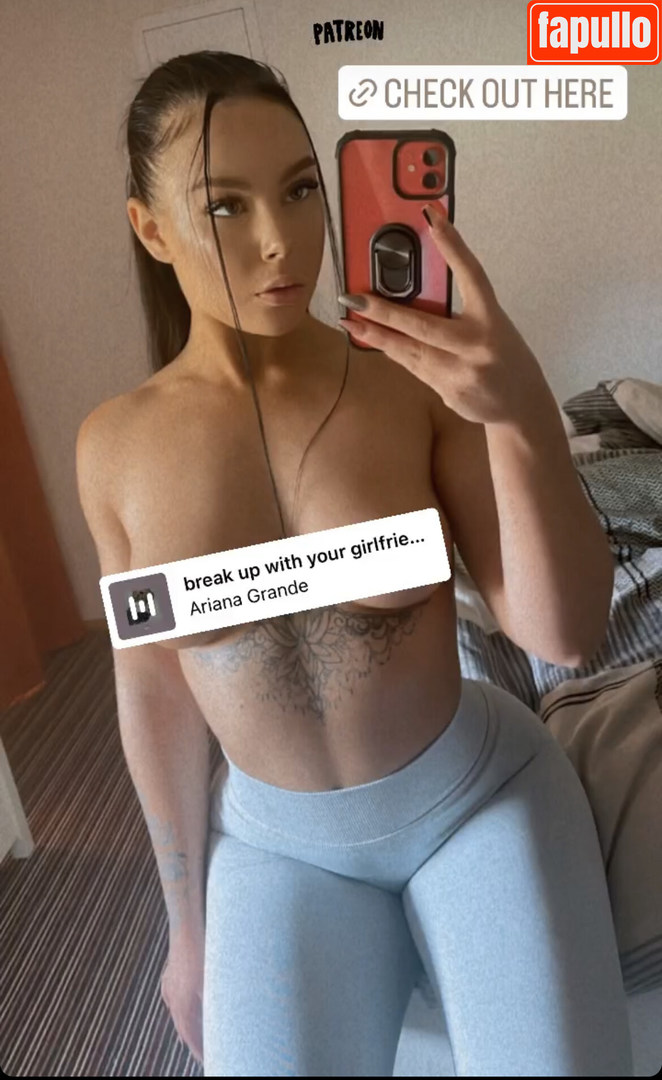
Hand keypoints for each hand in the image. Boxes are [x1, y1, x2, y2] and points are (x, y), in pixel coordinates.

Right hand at [161, 934, 204, 1065]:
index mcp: (183, 1003)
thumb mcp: (212, 980)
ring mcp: (169, 984)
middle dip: (191, 1040)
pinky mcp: (170, 973)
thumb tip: (220, 1021)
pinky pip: (173, 997)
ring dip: (185, 1025)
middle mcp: (172, 997)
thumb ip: (213, 1003)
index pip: (190, 1035)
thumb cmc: (202, 952)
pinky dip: (179, 1007)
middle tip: (200, 1053)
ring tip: (189, 1036)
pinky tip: (181, 1005)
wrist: (186, 926)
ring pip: (176, 1012)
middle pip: (182, 1026)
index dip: (198, 1049)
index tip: (205, 1061)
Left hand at [338, 202, 550, 426]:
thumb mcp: (492, 326)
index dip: (452, 246)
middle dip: (384, 312)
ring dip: (376, 336)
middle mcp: (476, 346)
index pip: (471, 275)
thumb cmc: (505, 358)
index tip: (432, 217)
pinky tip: (373, 341)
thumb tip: (419, 290)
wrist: (521, 407)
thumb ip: (460, 311)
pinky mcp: (448, 393)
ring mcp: (461, 374)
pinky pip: (414, 368)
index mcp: (492, 320)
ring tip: (350, 322)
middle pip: (423, 325)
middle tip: (354, 298)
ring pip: (410, 351)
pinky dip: (393, 352)